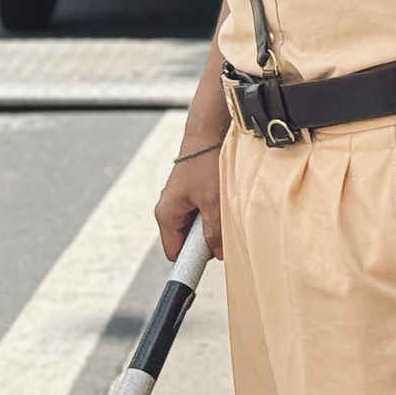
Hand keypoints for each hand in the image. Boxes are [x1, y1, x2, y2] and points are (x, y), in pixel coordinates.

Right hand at [155, 140, 222, 259]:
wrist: (211, 128)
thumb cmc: (206, 159)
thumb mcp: (214, 200)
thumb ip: (214, 231)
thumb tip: (218, 253)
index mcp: (166, 214)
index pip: (175, 253)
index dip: (191, 262)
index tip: (207, 266)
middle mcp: (172, 208)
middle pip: (190, 240)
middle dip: (209, 238)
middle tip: (224, 226)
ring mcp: (185, 200)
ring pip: (203, 225)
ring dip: (217, 222)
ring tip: (227, 205)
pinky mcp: (198, 191)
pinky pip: (209, 211)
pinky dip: (220, 209)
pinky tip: (229, 197)